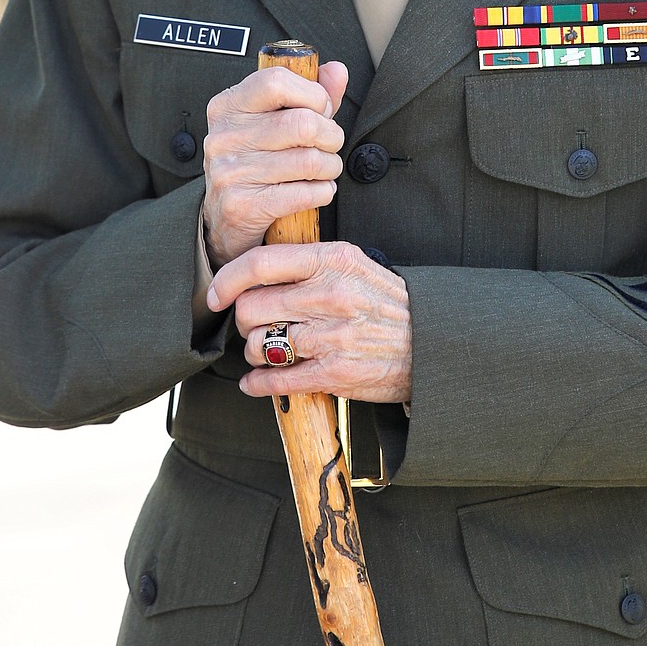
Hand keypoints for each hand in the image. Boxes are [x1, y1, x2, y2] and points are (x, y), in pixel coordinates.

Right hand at [202, 61, 348, 266]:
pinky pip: (304, 193)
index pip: (277, 82)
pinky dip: (323, 192)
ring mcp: (231, 171)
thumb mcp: (274, 120)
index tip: (321, 110)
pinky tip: (316, 190)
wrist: (223, 216)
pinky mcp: (243, 205)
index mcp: (229, 105)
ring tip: (324, 169)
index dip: (313, 95)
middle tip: (329, 144)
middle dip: (331, 136)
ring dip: (330, 167)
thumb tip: (336, 71)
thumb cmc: (254, 161)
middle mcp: (225, 136)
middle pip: (303, 124)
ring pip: (310, 160)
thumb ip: (308, 93)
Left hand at [207, 241, 412, 404]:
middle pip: (251, 308)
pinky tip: (255, 382)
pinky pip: (276, 380)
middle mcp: (330, 295)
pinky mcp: (334, 373)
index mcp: (332, 260)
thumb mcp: (355, 264)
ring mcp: (332, 336)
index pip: (260, 263)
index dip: (226, 280)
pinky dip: (257, 384)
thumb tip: (256, 269)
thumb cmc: (386, 303)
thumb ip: (310, 261)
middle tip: (255, 324)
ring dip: (254, 352)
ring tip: (267, 351)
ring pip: (259, 345)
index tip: (215, 294)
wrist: (431, 342)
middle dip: (244, 320)